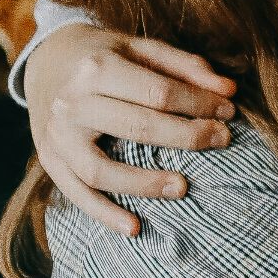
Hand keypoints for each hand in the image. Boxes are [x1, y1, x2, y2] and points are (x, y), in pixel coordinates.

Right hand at [25, 22, 237, 234]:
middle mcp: (71, 102)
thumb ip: (187, 66)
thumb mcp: (143, 49)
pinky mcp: (49, 160)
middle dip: (187, 137)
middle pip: (137, 127)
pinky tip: (135, 228)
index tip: (229, 112)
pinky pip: (77, 194)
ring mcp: (57, 135)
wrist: (47, 63)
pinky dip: (104, 214)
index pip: (159, 92)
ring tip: (184, 187)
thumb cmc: (106, 56)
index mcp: (97, 67)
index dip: (200, 103)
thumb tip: (230, 89)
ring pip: (101, 170)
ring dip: (145, 184)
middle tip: (223, 140)